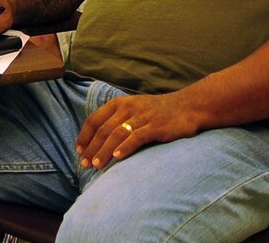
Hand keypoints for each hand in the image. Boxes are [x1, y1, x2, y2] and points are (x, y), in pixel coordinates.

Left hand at [75, 92, 203, 169]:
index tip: (79, 151)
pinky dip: (126, 147)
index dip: (84, 136)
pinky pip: (137, 137)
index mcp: (119, 104)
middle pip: (103, 130)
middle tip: (84, 164)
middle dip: (92, 148)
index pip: (94, 120)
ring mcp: (142, 117)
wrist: (189, 106)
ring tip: (96, 165)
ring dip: (104, 151)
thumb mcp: (133, 109)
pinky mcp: (156, 126)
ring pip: (117, 134)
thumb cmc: (158, 112)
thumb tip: (98, 140)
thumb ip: (117, 120)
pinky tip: (118, 157)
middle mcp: (128, 108)